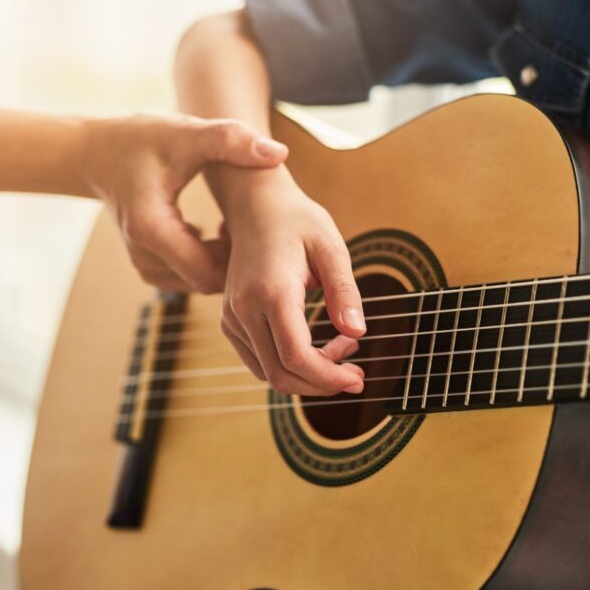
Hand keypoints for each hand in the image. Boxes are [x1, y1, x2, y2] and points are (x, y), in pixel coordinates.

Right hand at [81, 113, 286, 292]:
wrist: (98, 153)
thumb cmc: (141, 140)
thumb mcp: (187, 132)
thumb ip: (231, 140)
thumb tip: (279, 153)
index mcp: (151, 229)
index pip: (210, 273)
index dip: (241, 258)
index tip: (255, 225)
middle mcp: (143, 256)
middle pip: (207, 282)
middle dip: (235, 261)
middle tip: (251, 224)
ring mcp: (145, 267)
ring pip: (200, 283)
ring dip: (223, 262)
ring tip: (233, 224)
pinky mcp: (150, 268)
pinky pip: (190, 278)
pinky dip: (208, 261)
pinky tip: (218, 231)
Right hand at [218, 168, 365, 395]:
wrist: (255, 205)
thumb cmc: (297, 221)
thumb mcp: (331, 248)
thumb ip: (345, 291)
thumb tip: (358, 331)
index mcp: (270, 291)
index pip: (296, 356)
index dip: (328, 378)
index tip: (358, 379)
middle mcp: (243, 309)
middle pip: (280, 374)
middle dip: (322, 384)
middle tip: (357, 373)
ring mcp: (232, 318)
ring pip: (268, 374)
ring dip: (308, 374)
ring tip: (343, 347)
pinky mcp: (231, 321)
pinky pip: (260, 361)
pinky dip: (290, 364)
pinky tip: (318, 345)